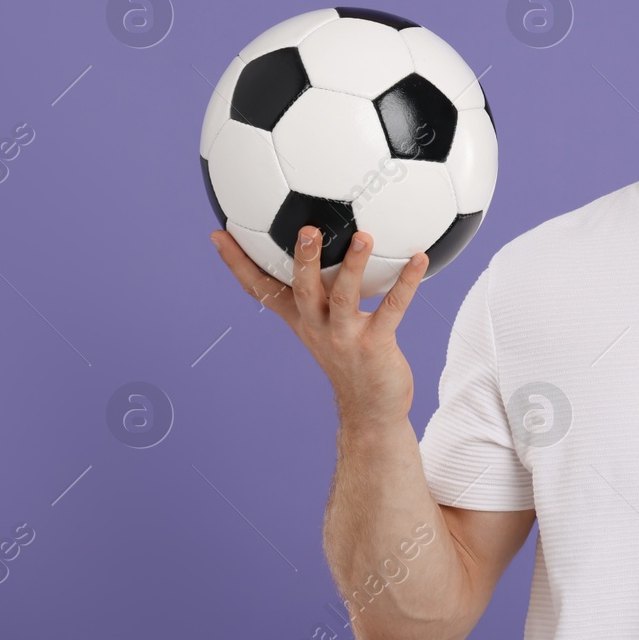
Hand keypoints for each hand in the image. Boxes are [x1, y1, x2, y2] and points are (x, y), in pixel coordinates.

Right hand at [210, 225, 427, 427]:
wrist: (370, 410)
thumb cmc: (350, 360)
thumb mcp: (323, 327)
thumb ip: (319, 293)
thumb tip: (322, 256)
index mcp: (301, 319)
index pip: (261, 290)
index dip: (238, 263)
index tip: (219, 233)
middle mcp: (317, 327)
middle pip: (303, 290)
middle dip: (303, 259)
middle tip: (307, 228)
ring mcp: (345, 337)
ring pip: (345, 297)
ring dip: (353, 266)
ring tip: (364, 237)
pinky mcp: (375, 345)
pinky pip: (392, 309)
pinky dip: (406, 283)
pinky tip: (419, 259)